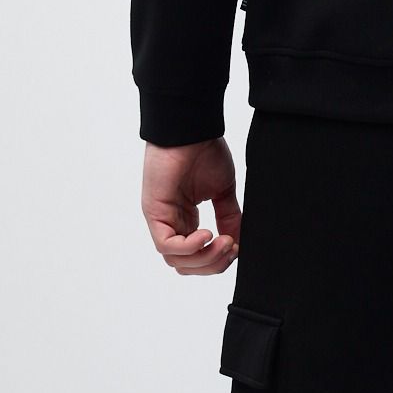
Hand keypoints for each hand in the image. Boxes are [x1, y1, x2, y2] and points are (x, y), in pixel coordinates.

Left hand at [141, 135, 241, 274]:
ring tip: (224, 242)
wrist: (192, 128)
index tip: (237, 248)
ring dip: (204, 257)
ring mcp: (161, 219)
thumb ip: (228, 217)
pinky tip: (207, 235)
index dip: (217, 260)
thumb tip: (238, 243)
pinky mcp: (154, 212)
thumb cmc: (204, 150)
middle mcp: (172, 222)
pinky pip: (166, 244)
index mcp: (186, 219)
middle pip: (186, 264)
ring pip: (175, 259)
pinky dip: (188, 247)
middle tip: (231, 249)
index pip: (197, 256)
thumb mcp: (222, 190)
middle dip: (212, 263)